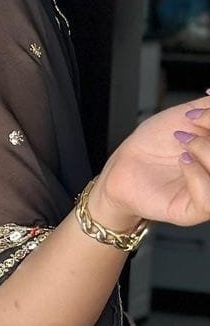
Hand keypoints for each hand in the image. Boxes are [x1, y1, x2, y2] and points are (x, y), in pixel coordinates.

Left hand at [95, 92, 209, 228]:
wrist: (124, 165)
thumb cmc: (154, 143)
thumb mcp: (187, 115)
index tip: (199, 113)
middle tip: (191, 128)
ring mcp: (209, 194)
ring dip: (206, 151)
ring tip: (183, 143)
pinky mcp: (192, 211)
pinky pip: (208, 200)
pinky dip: (197, 174)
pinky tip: (184, 162)